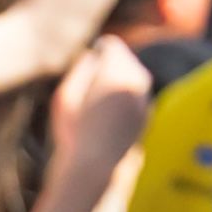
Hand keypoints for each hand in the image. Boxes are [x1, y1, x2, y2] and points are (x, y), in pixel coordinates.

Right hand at [51, 29, 153, 173]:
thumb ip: (80, 69)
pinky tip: (108, 112)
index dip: (97, 50)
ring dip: (119, 80)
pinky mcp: (146, 113)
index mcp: (115, 73)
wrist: (96, 166)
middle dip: (110, 64)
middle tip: (91, 80)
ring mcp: (144, 97)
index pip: (110, 45)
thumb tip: (92, 53)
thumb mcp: (65, 96)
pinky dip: (125, 96)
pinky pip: (136, 93)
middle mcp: (136, 81)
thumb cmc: (74, 131)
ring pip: (133, 75)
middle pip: (124, 58)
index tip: (88, 59)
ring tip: (97, 98)